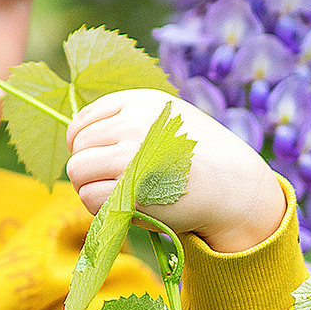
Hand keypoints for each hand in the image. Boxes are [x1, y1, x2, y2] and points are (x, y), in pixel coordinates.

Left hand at [67, 88, 285, 254]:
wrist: (234, 186)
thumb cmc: (198, 156)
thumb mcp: (168, 119)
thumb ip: (128, 120)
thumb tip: (76, 136)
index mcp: (139, 102)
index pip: (83, 120)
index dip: (83, 143)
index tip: (96, 157)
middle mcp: (132, 123)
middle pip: (78, 147)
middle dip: (88, 166)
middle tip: (110, 181)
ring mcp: (130, 154)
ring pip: (78, 170)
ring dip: (89, 187)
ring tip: (116, 194)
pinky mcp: (130, 188)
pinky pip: (88, 196)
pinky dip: (98, 207)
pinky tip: (121, 206)